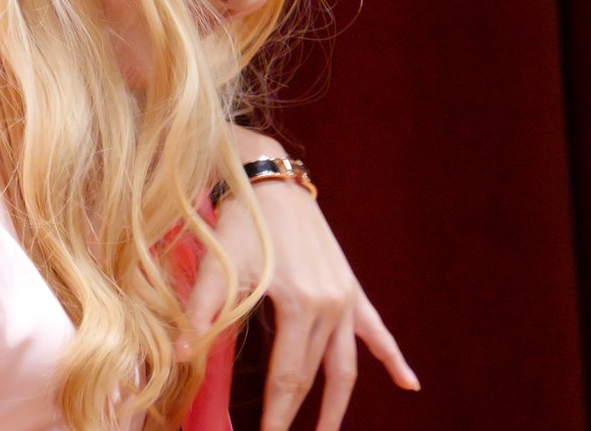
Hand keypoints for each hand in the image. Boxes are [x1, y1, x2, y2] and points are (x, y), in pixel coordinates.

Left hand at [183, 134, 418, 430]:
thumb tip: (181, 354)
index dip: (278, 413)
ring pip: (347, 365)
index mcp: (300, 307)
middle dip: (303, 413)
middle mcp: (330, 307)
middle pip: (316, 376)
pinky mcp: (351, 287)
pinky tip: (409, 383)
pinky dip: (392, 358)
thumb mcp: (219, 265)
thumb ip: (203, 312)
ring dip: (340, 402)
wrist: (271, 181)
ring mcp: (345, 299)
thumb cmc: (241, 221)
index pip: (288, 377)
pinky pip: (376, 331)